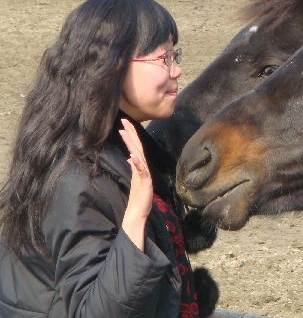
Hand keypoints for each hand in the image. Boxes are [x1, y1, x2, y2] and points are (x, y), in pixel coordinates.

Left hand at [119, 118, 152, 250]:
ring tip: (125, 133)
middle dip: (131, 134)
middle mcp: (142, 169)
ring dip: (132, 144)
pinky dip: (137, 164)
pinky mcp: (145, 184)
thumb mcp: (134, 180)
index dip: (131, 135)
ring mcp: (144, 176)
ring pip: (138, 156)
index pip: (135, 148)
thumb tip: (131, 157)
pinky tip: (132, 156)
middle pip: (137, 148)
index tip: (124, 123)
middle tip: (124, 121)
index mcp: (139, 167)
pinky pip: (141, 172)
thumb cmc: (137, 199)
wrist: (139, 214)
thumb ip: (134, 169)